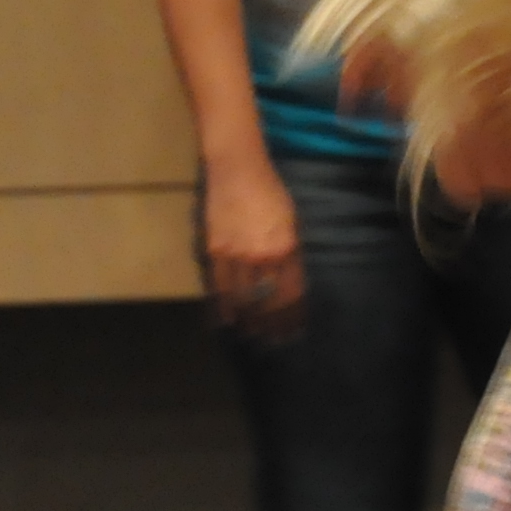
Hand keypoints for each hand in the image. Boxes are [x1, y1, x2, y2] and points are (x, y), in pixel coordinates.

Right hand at [200, 157, 304, 340]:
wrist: (238, 170)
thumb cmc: (271, 192)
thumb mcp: (292, 223)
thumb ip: (292, 254)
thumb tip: (291, 284)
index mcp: (286, 249)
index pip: (291, 294)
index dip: (293, 316)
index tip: (295, 331)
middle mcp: (261, 257)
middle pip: (268, 302)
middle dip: (272, 325)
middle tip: (275, 341)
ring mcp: (236, 256)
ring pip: (243, 299)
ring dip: (249, 321)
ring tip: (253, 336)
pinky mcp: (215, 251)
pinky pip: (219, 286)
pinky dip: (224, 306)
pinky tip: (228, 320)